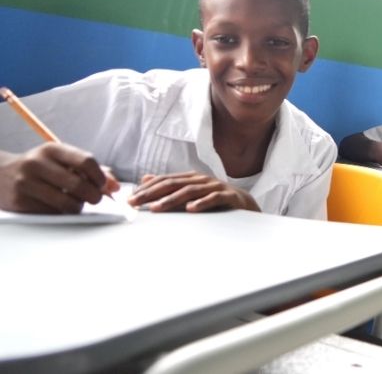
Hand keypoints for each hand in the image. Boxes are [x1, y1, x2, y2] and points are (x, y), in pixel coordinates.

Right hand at [0, 143, 111, 213]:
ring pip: (67, 203)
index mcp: (52, 149)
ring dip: (78, 207)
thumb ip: (91, 170)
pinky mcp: (20, 201)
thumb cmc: (40, 168)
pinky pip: (52, 213)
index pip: (86, 161)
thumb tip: (115, 187)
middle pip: (79, 185)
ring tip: (76, 203)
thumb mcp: (61, 161)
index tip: (102, 185)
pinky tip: (57, 207)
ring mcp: (26, 183)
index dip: (100, 177)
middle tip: (94, 199)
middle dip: (93, 196)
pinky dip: (61, 213)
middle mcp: (37, 163)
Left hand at [128, 171, 259, 212]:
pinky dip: (202, 203)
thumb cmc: (214, 199)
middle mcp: (201, 179)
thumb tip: (145, 178)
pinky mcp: (228, 196)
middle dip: (151, 194)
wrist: (245, 203)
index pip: (165, 180)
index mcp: (191, 177)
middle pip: (173, 184)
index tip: (131, 198)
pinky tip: (191, 209)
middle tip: (135, 203)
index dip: (147, 188)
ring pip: (190, 191)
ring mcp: (215, 187)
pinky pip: (214, 199)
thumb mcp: (191, 191)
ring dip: (171, 200)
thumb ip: (170, 185)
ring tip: (156, 208)